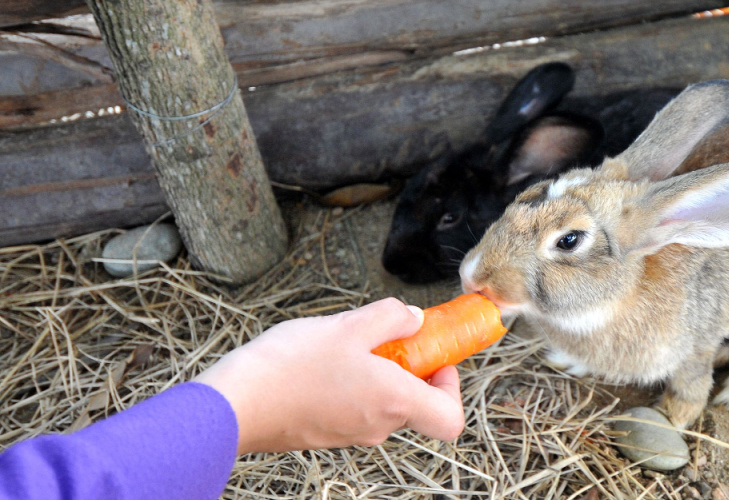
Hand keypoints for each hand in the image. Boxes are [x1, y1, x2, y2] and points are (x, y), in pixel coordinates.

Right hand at [195, 298, 464, 453]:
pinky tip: (319, 362)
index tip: (433, 359)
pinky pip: (354, 409)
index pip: (449, 419)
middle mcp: (377, 427)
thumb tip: (414, 319)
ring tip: (342, 345)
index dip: (451, 388)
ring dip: (375, 374)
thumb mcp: (348, 326)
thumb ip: (391, 318)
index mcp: (394, 402)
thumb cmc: (290, 367)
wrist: (233, 404)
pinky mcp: (325, 434)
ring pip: (382, 404)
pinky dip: (350, 386)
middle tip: (384, 339)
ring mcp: (350, 435)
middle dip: (408, 369)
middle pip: (415, 404)